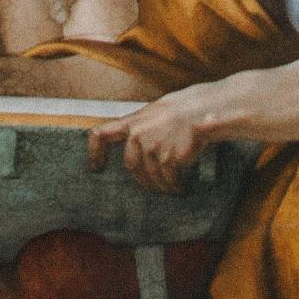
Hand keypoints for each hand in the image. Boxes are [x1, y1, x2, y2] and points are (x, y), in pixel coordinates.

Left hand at [97, 93, 220, 182]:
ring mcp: (151, 147)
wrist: (203, 111)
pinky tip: (180, 187)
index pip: (101, 134)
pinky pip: (167, 180)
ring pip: (150, 177)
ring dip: (161, 186)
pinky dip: (174, 187)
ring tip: (172, 188)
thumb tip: (135, 144)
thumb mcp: (155, 113)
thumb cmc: (183, 110)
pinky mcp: (166, 159)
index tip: (96, 167)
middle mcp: (137, 135)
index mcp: (132, 121)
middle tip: (153, 186)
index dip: (95, 153)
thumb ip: (142, 127)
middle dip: (142, 179)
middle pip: (130, 166)